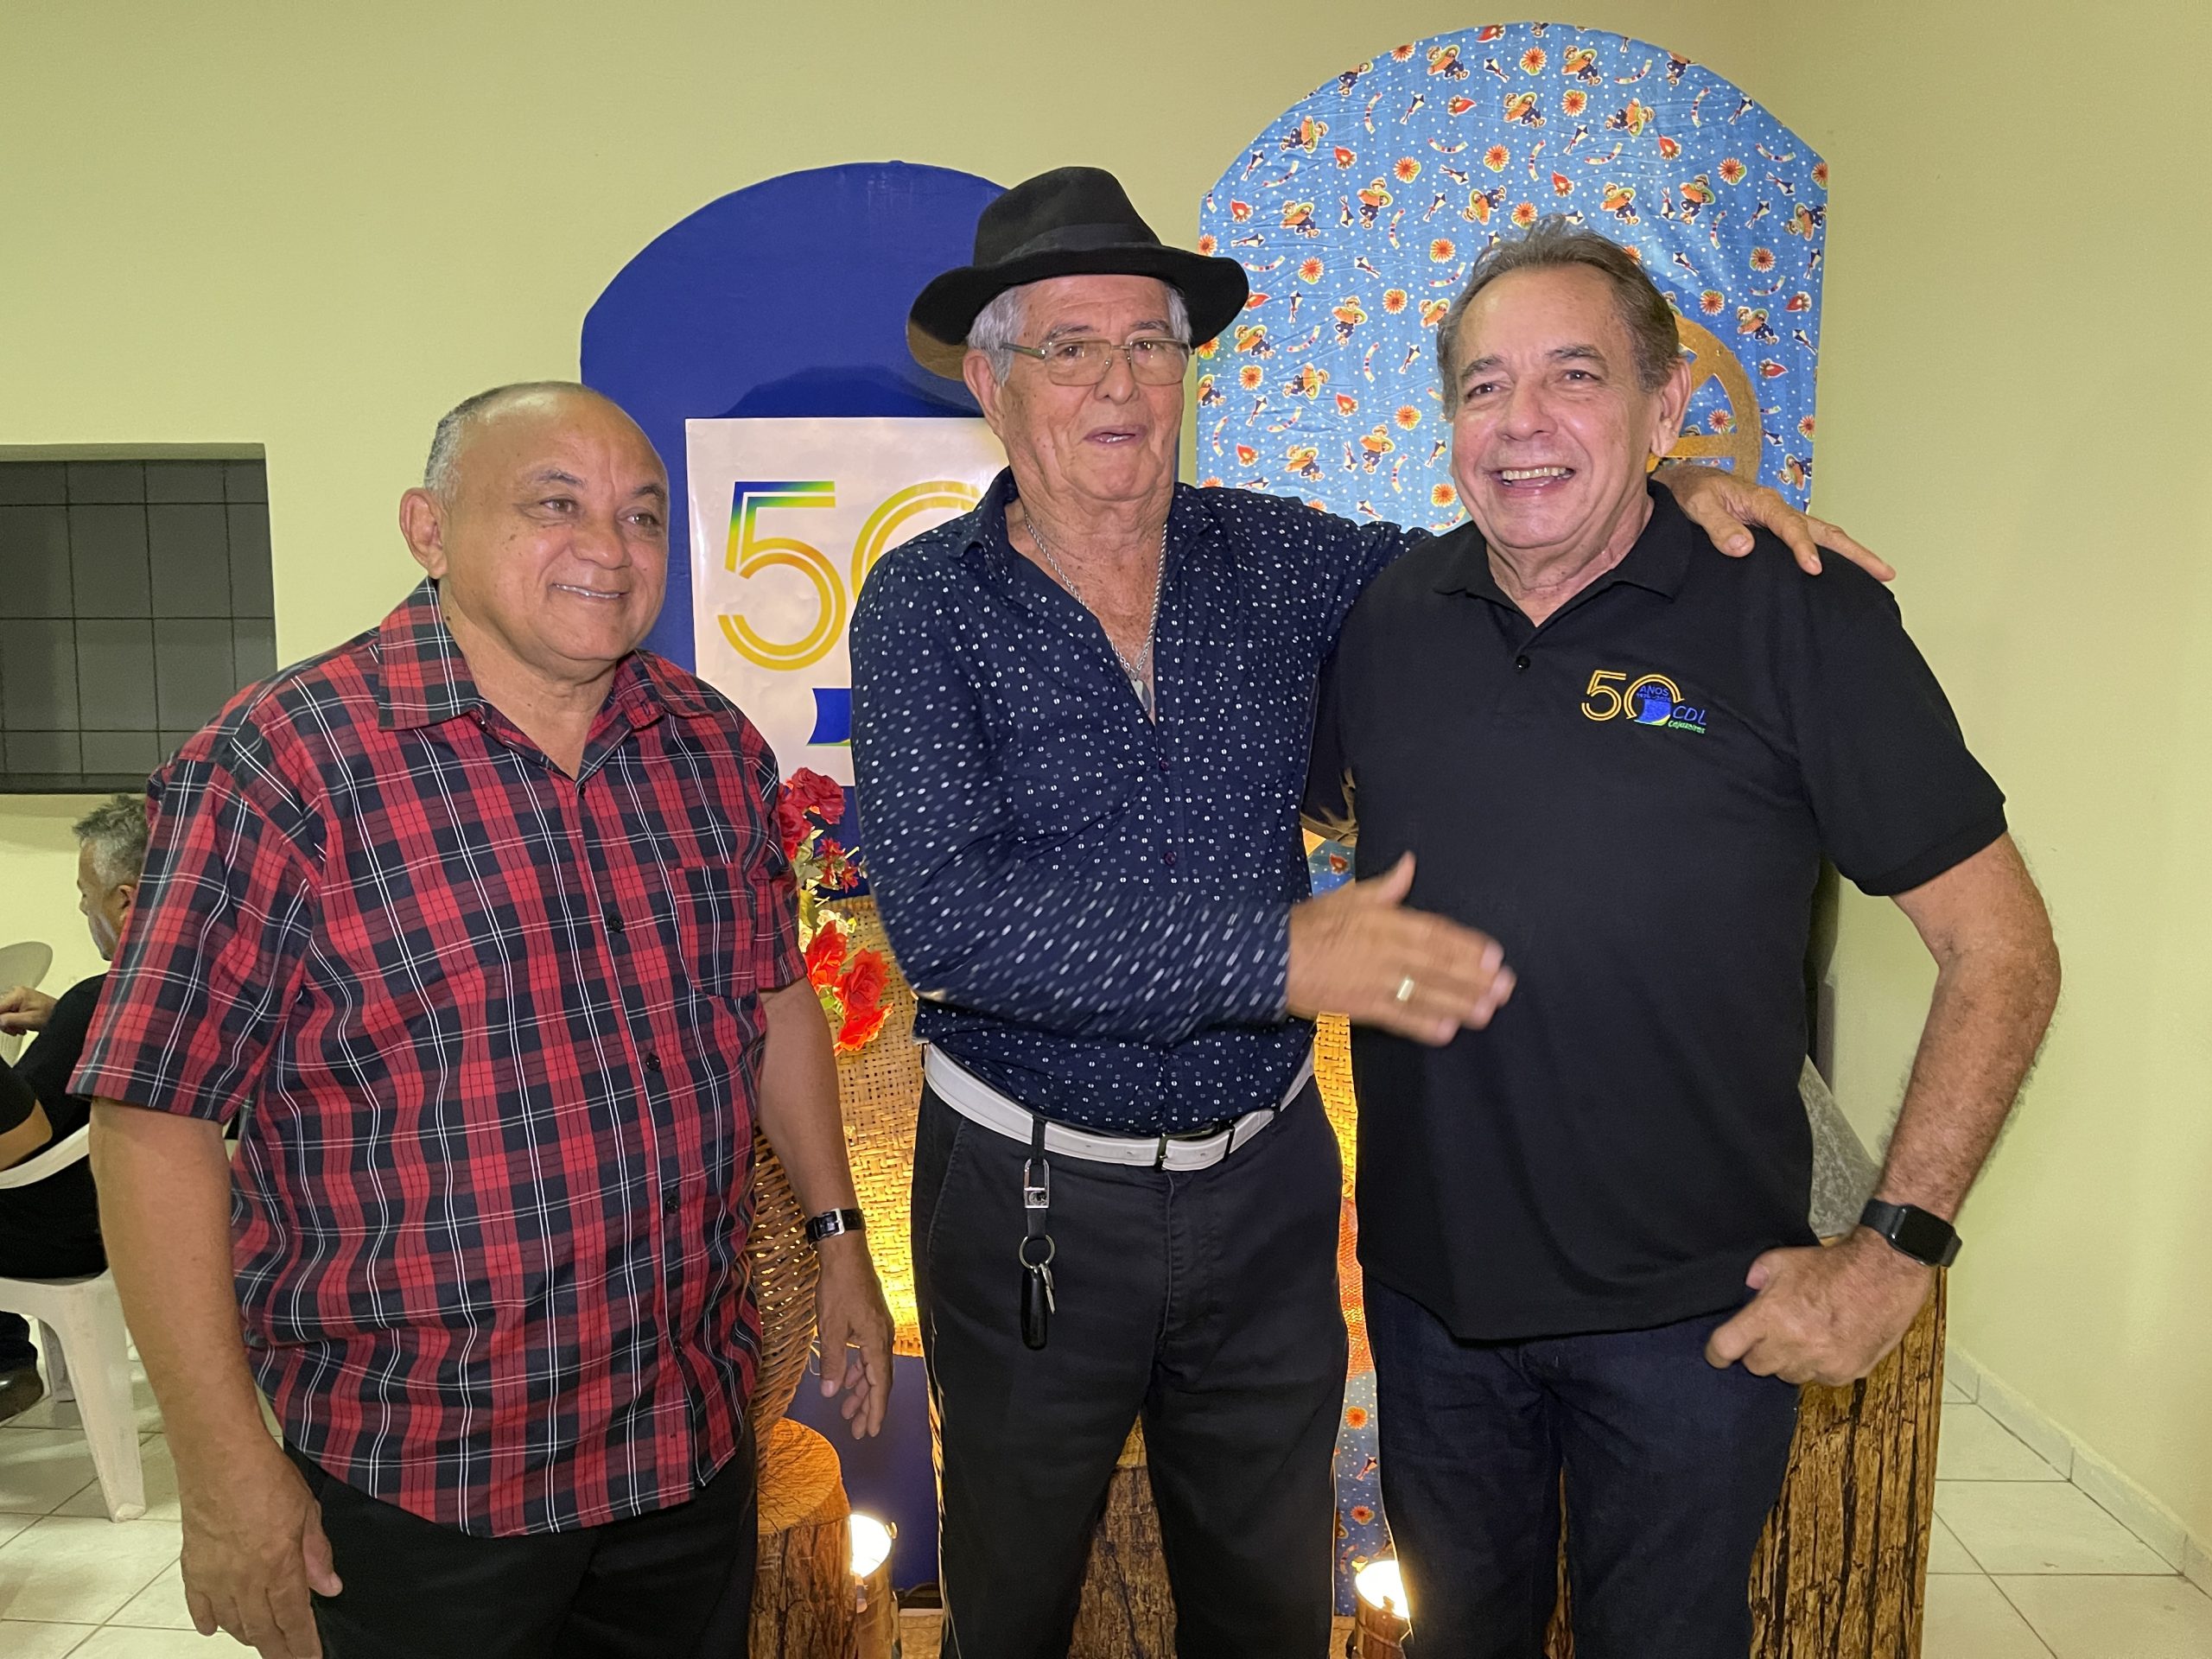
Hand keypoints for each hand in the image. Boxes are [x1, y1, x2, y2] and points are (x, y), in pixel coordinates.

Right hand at [0, 986, 55, 1035]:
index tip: (3, 1026)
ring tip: (21, 1027)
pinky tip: (22, 1025)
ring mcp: (19, 996)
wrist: (63, 1014)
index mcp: (17, 994)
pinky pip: (10, 1012)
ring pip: (3, 1012)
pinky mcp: (21, 1002)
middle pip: (0, 1010)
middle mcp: (17, 993)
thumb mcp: (28, 1020)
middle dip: (5, 1022)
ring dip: (10, 1023)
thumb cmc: (51, 1014)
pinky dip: (13, 1021)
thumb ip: (9, 1020)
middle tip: (14, 1029)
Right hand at [178, 1443, 341, 1657]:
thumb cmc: (265, 1477)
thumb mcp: (307, 1512)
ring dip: (249, 1635)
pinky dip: (208, 1620)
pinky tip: (216, 1628)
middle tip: (289, 1657)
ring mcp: (216, 1577)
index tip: (310, 1657)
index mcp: (279, 1567)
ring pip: (233, 1622)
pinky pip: (199, 1606)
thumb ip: (317, 1554)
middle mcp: (246, 1580)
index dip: (303, 1644)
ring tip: (262, 1639)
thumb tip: (330, 1588)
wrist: (219, 1460)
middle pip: (262, 1629)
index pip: (294, 1619)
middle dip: (278, 1648)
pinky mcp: (193, 1567)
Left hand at [814, 1234, 893, 1438]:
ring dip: (861, 1390)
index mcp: (876, 1342)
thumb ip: (833, 1361)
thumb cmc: (838, 1287)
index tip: (871, 1432)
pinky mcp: (870, 1321)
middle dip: (868, 1407)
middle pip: (879, 1380)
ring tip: (848, 1410)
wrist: (845, 1253)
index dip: (875, 1411)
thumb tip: (831, 1393)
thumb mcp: (830, 1327)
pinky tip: (847, 1378)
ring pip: (873, 1368)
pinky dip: (859, 1370)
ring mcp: (878, 1328)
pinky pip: (868, 1354)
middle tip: (858, 1430)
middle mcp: (882, 1337)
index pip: (879, 1386)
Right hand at [1287, 853, 1514, 1044]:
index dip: (1466, 944)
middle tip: (1505, 987)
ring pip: (1424, 992)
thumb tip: (1410, 863)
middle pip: (1437, 964)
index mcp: (1384, 920)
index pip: (1434, 932)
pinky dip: (1422, 1025)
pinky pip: (1398, 1017)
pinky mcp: (1361, 1007)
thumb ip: (1385, 886)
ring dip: (1458, 1002)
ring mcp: (1374, 980)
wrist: (1272, 957)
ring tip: (1487, 1011)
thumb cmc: (1310, 924)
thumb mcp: (1347, 896)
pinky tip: (1447, 1031)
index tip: (1495, 955)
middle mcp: (1385, 949)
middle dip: (1473, 976)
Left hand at [1656, 462, 1894, 581]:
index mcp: (1763, 502)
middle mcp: (1778, 509)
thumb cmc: (1690, 493)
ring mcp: (1780, 520)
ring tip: (1878, 575)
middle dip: (1856, 552)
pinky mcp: (1775, 530)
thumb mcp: (1697, 507)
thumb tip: (1745, 547)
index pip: (1791, 527)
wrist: (1683, 484)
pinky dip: (1830, 554)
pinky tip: (1840, 574)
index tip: (1814, 570)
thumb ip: (1719, 526)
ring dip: (1851, 554)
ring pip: (1824, 535)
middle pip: (1825, 531)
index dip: (1803, 548)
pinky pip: (1809, 540)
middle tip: (1885, 572)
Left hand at [1705, 1229, 1933, 1387]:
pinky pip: (1819, 1378)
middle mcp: (1791, 1345)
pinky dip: (1819, 1366)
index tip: (1716, 1354)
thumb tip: (1746, 1291)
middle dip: (1758, 1352)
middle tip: (1771, 1334)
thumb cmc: (1832, 1265)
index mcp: (1769, 1317)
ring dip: (1789, 1361)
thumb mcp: (1782, 1260)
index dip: (1716, 1353)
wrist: (1884, 1274)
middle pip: (1756, 1366)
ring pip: (1789, 1375)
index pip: (1726, 1348)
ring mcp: (1819, 1363)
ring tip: (1804, 1335)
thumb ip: (1756, 1277)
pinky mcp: (1844, 1373)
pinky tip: (1828, 1342)